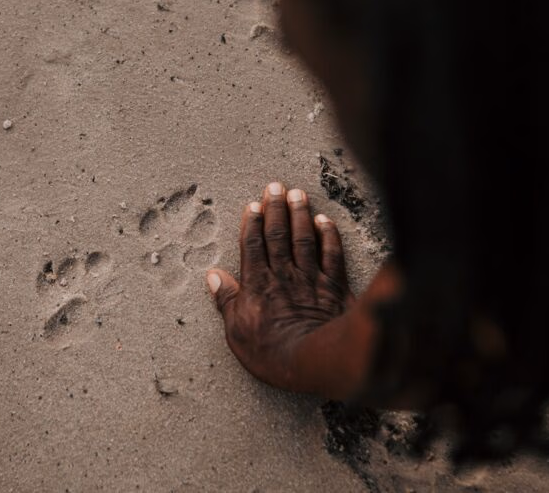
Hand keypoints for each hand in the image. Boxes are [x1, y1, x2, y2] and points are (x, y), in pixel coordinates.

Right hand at [207, 182, 372, 397]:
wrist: (313, 361)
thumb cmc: (270, 353)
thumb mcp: (237, 332)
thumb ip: (227, 302)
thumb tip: (214, 276)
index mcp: (258, 285)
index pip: (253, 246)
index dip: (252, 224)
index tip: (253, 205)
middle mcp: (284, 275)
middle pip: (278, 235)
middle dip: (276, 208)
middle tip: (275, 186)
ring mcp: (310, 279)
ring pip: (304, 239)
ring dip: (300, 214)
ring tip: (298, 193)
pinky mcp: (334, 288)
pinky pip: (332, 255)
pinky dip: (329, 236)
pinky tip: (325, 221)